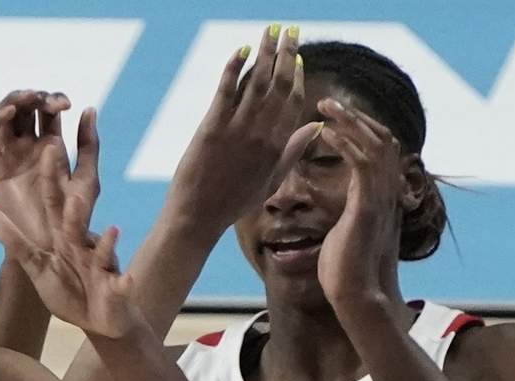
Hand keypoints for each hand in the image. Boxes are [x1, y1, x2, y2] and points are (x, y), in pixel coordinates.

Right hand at [0, 89, 96, 253]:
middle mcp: (27, 148)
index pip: (46, 111)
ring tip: (28, 98)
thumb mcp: (87, 177)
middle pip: (23, 108)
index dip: (53, 100)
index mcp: (50, 147)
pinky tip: (9, 113)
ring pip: (3, 117)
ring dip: (13, 101)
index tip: (67, 105)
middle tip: (47, 101)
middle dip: (34, 98)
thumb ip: (88, 145)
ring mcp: (8, 157)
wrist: (54, 247)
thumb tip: (89, 108)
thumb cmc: (75, 218)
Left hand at [0, 117, 138, 340]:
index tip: (47, 145)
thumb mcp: (33, 263)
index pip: (55, 200)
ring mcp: (103, 265)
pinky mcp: (117, 289)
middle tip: (82, 184)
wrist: (96, 322)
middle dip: (77, 204)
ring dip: (103, 242)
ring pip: (102, 250)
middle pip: (80, 221)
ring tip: (108, 232)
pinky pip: (121, 286)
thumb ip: (10, 237)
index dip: (51, 175)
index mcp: (64, 234)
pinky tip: (126, 280)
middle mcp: (84, 244)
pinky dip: (123, 284)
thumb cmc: (66, 290)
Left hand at [165, 25, 318, 234]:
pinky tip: (241, 49)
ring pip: (257, 81)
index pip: (294, 102)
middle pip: (280, 85)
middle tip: (292, 31)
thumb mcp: (271, 181)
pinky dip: (235, 66)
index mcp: (277, 147)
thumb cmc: (233, 203)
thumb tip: (316, 126)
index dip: (297, 77)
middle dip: (287, 54)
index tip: (298, 58)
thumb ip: (293, 151)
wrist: (198, 217)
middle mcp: (262, 135)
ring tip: (271, 30)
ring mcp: (238, 130)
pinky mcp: (213, 126)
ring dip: (265, 51)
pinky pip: (226, 89)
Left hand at [312, 97, 412, 307]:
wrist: (357, 297)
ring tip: (324, 107)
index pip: (382, 151)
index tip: (337, 117)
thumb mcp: (348, 234)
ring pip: (374, 144)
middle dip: (356, 117)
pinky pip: (362, 163)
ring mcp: (380, 198)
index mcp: (382, 197)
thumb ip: (351, 216)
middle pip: (382, 139)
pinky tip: (325, 131)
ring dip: (349, 121)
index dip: (363, 129)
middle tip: (328, 102)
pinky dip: (345, 142)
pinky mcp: (367, 206)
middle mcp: (387, 193)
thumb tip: (341, 215)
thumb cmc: (347, 273)